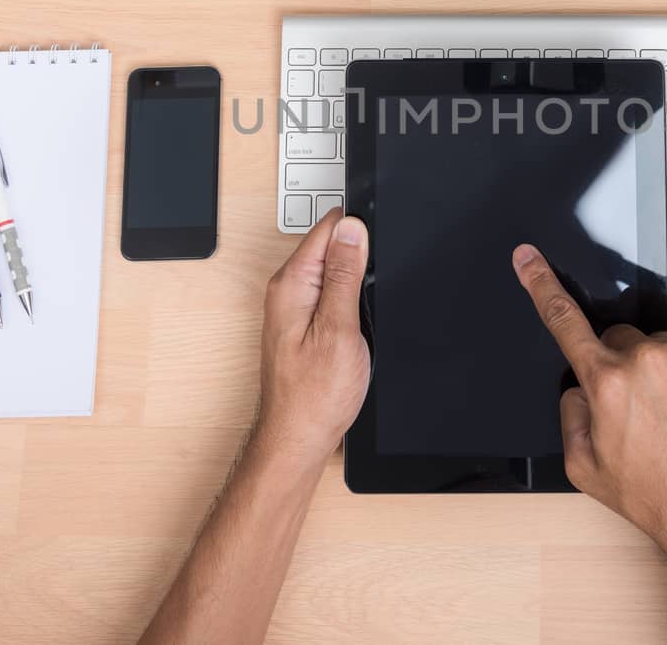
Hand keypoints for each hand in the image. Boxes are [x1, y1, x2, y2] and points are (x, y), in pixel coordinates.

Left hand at [255, 210, 370, 465]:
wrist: (298, 438)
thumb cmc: (314, 396)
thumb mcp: (339, 330)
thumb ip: (345, 276)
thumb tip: (353, 229)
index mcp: (292, 284)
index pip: (328, 228)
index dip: (359, 229)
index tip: (379, 243)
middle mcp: (287, 291)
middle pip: (331, 246)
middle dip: (359, 256)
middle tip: (373, 291)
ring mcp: (294, 307)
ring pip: (334, 270)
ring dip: (356, 281)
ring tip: (364, 312)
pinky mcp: (304, 323)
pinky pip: (331, 293)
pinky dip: (350, 301)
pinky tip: (358, 322)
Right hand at [512, 244, 666, 642]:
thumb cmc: (654, 495)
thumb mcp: (584, 466)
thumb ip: (570, 415)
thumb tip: (578, 388)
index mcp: (607, 383)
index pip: (564, 321)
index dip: (540, 284)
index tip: (528, 257)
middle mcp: (647, 361)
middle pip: (616, 339)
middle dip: (616, 366)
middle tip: (633, 409)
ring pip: (653, 346)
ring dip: (654, 372)